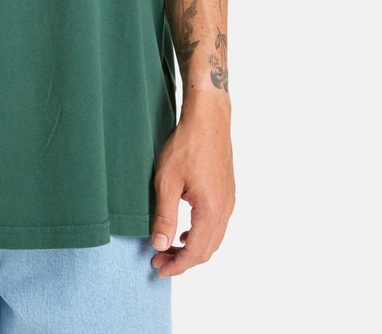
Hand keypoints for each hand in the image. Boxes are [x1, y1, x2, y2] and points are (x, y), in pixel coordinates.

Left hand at [150, 98, 234, 276]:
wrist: (208, 118)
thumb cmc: (186, 144)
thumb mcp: (167, 180)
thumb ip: (164, 215)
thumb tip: (160, 245)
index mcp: (211, 210)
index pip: (195, 252)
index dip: (176, 265)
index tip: (158, 269)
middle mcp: (225, 209)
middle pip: (207, 250)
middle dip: (183, 261)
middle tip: (159, 260)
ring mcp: (229, 201)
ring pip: (213, 238)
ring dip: (192, 248)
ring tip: (169, 247)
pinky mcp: (228, 192)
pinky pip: (217, 224)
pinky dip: (201, 235)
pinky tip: (186, 230)